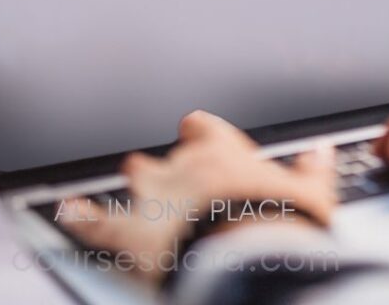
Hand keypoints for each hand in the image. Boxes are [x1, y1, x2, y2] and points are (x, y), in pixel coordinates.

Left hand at [59, 111, 335, 284]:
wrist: (250, 261)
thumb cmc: (281, 227)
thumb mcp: (311, 195)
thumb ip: (312, 171)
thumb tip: (319, 154)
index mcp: (225, 152)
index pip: (204, 127)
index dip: (200, 132)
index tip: (198, 132)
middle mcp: (184, 168)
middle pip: (167, 154)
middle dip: (167, 164)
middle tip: (173, 173)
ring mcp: (153, 201)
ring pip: (135, 178)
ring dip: (135, 181)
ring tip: (131, 179)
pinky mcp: (131, 237)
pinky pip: (97, 224)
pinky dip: (81, 216)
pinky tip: (69, 209)